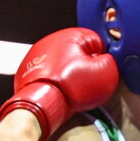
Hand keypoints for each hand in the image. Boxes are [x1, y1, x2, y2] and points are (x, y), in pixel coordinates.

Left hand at [0, 28, 118, 140]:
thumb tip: (107, 60)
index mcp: (71, 36)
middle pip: (78, 52)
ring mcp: (38, 54)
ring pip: (62, 62)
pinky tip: (58, 90)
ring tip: (70, 88)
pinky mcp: (29, 68)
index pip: (96, 41)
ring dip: (68, 73)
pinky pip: (49, 73)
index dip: (101, 57)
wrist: (40, 105)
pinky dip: (54, 80)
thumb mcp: (103, 74)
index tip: (98, 69)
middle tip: (85, 81)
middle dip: (84, 65)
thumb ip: (110, 61)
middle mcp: (51, 40)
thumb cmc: (69, 88)